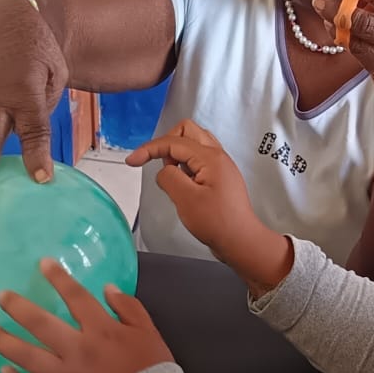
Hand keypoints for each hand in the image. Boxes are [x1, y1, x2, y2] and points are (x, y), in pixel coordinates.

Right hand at [0, 0, 66, 189]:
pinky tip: (2, 94)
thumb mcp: (56, 72)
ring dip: (1, 123)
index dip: (36, 155)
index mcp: (25, 89)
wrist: (1, 15)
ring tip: (13, 92)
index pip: (33, 129)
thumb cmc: (37, 45)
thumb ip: (45, 105)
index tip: (40, 177)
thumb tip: (30, 133)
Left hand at [0, 260, 172, 372]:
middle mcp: (76, 350)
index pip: (76, 297)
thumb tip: (106, 289)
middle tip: (2, 296)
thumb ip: (129, 308)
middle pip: (40, 325)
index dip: (59, 278)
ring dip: (6, 342)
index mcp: (100, 331)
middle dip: (18, 308)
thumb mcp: (149, 333)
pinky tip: (5, 371)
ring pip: (27, 357)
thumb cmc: (152, 372)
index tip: (44, 264)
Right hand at [126, 121, 293, 291]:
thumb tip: (164, 171)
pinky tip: (184, 186)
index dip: (149, 149)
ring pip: (194, 144)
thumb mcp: (186, 199)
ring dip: (177, 154)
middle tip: (162, 166)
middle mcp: (218, 157)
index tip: (132, 161)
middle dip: (167, 144)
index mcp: (210, 158)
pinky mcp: (219, 178)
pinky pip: (199, 160)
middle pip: (186, 131)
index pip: (173, 142)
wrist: (241, 241)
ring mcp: (220, 167)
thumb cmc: (219, 223)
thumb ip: (169, 178)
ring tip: (174, 178)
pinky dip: (186, 166)